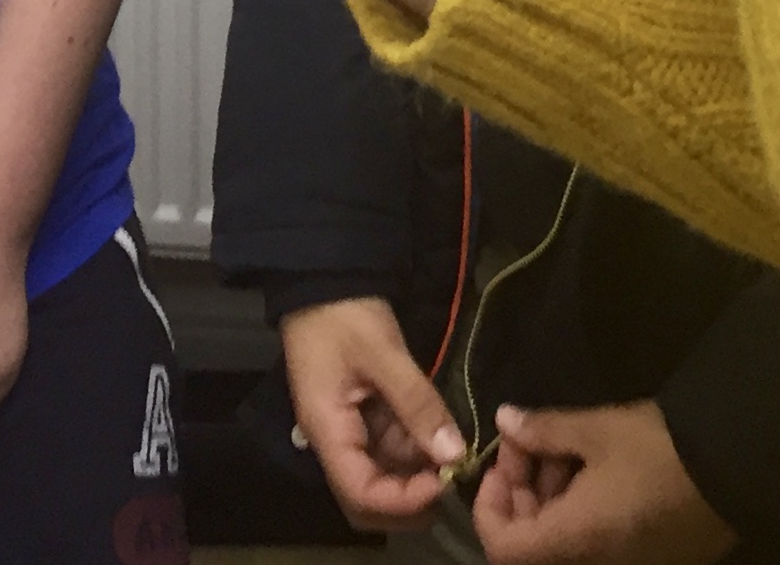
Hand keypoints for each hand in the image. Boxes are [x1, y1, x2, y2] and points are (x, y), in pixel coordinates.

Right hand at [276, 298, 465, 530]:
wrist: (324, 278)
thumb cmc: (344, 315)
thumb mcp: (383, 353)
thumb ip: (417, 404)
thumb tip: (454, 454)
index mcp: (328, 430)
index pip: (360, 493)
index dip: (402, 500)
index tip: (442, 482)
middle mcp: (334, 440)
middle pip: (367, 497)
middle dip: (409, 500)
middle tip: (450, 480)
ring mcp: (347, 428)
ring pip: (383, 473)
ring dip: (417, 470)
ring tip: (451, 447)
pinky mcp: (360, 415)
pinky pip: (388, 446)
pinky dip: (414, 446)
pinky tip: (436, 428)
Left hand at [472, 401, 734, 564]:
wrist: (738, 470)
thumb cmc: (657, 450)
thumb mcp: (596, 430)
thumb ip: (543, 430)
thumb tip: (504, 421)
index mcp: (575, 541)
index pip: (504, 548)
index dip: (489, 507)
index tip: (497, 464)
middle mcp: (594, 563)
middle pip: (533, 545)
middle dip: (521, 493)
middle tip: (530, 445)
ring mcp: (624, 563)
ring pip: (565, 542)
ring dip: (550, 499)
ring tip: (562, 450)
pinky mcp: (648, 557)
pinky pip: (595, 542)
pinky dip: (580, 511)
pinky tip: (592, 470)